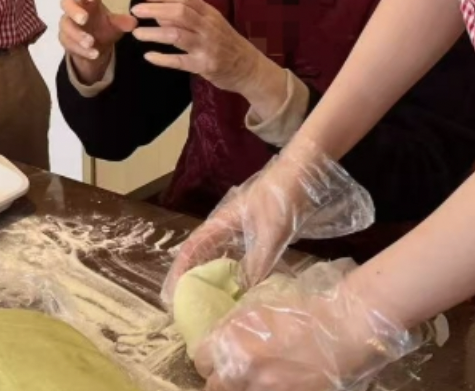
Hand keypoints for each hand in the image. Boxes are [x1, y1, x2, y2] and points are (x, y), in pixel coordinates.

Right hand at [59, 0, 137, 83]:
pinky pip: (68, 43)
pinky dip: (80, 49)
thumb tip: (134, 22)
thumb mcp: (116, 25)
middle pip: (66, 2)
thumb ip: (122, 22)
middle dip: (74, 10)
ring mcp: (68, 24)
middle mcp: (75, 9)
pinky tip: (93, 53)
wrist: (96, 48)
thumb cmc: (104, 28)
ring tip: (90, 43)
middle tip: (84, 19)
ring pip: (65, 25)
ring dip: (77, 34)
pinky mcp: (65, 39)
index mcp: (88, 0)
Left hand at [130, 0, 266, 94]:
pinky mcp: (205, 66)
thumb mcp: (212, 25)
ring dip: (154, 33)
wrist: (250, 69)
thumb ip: (188, 18)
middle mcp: (209, 28)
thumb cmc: (227, 43)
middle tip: (136, 11)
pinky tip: (149, 56)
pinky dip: (162, 59)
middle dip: (155, 10)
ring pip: (176, 36)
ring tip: (137, 33)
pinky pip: (180, 61)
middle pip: (179, 13)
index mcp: (210, 14)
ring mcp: (207, 47)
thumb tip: (159, 14)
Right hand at [163, 138, 374, 303]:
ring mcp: (244, 226)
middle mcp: (228, 224)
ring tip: (209, 299)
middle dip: (192, 275)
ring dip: (214, 274)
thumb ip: (256, 263)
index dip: (180, 268)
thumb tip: (240, 293)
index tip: (170, 292)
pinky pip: (241, 255)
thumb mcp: (270, 233)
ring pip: (222, 253)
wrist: (304, 172)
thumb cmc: (282, 198)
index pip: (193, 246)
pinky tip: (240, 284)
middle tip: (186, 303)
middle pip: (203, 251)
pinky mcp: (260, 230)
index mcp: (222, 220)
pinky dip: (236, 270)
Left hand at [196, 261, 422, 390]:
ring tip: (257, 377)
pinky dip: (264, 389)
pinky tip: (277, 382)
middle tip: (235, 369)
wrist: (344, 331)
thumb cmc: (305, 309)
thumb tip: (221, 334)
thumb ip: (235, 323)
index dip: (208, 355)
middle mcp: (240, 374)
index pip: (200, 359)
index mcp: (231, 343)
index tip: (216, 353)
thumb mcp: (260, 305)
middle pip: (213, 385)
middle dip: (221, 376)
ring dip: (240, 385)